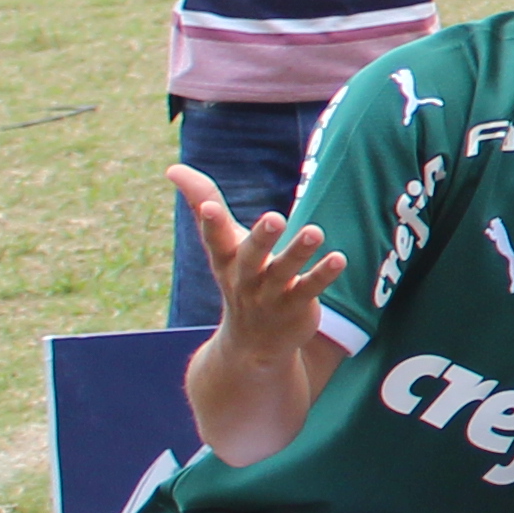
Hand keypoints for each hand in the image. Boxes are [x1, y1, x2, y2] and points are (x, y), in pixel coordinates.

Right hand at [173, 169, 337, 351]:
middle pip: (251, 256)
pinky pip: (309, 289)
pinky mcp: (295, 306)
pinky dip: (323, 275)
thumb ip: (201, 203)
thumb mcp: (220, 244)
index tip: (210, 207)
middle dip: (261, 238)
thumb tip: (173, 168)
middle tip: (274, 217)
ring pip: (283, 272)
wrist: (252, 344)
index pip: (215, 238)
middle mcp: (244, 277)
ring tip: (316, 231)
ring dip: (299, 252)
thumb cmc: (238, 277)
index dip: (210, 223)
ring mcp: (270, 294)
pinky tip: (339, 258)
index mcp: (224, 259)